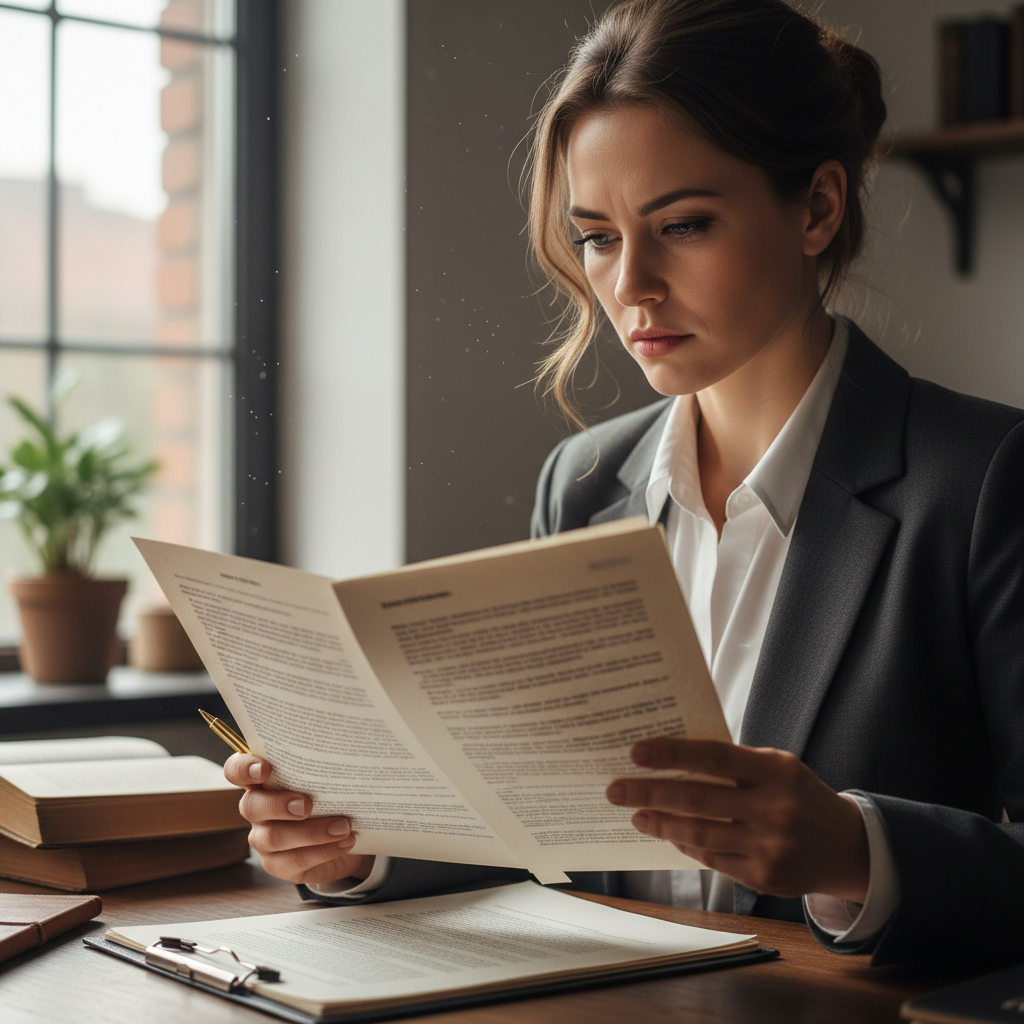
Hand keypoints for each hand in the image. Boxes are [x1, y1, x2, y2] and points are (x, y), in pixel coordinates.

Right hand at [224, 753, 375, 885]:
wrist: (344, 837)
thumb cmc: (331, 799)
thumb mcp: (325, 781)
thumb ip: (320, 770)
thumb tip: (343, 754)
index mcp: (263, 782)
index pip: (237, 770)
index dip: (244, 768)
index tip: (265, 769)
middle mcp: (258, 810)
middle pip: (250, 806)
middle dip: (278, 804)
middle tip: (307, 805)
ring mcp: (263, 839)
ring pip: (274, 837)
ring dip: (312, 831)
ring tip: (343, 826)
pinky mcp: (278, 864)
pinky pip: (294, 860)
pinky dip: (323, 851)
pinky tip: (345, 842)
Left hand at [606, 739, 868, 901]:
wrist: (846, 846)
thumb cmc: (798, 795)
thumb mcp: (778, 766)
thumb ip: (733, 763)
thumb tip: (672, 757)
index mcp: (776, 770)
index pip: (713, 757)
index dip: (672, 754)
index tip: (636, 752)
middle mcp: (774, 808)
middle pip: (697, 799)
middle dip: (649, 792)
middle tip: (616, 788)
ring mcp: (770, 846)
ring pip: (699, 834)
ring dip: (660, 823)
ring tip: (636, 813)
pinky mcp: (764, 877)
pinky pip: (713, 859)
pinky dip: (686, 844)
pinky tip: (668, 832)